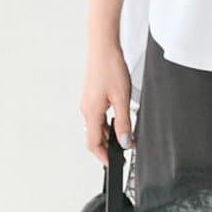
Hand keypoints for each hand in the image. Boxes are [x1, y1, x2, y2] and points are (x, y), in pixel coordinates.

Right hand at [80, 41, 133, 164]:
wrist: (103, 47)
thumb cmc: (110, 68)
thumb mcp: (122, 98)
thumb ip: (123, 122)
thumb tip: (125, 141)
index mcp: (91, 112)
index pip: (93, 143)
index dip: (103, 156)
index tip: (112, 164)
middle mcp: (86, 109)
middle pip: (94, 136)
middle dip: (107, 147)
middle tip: (123, 150)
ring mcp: (88, 102)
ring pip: (96, 126)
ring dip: (108, 134)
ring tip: (125, 135)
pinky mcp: (91, 96)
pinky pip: (97, 116)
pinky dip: (106, 123)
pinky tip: (118, 119)